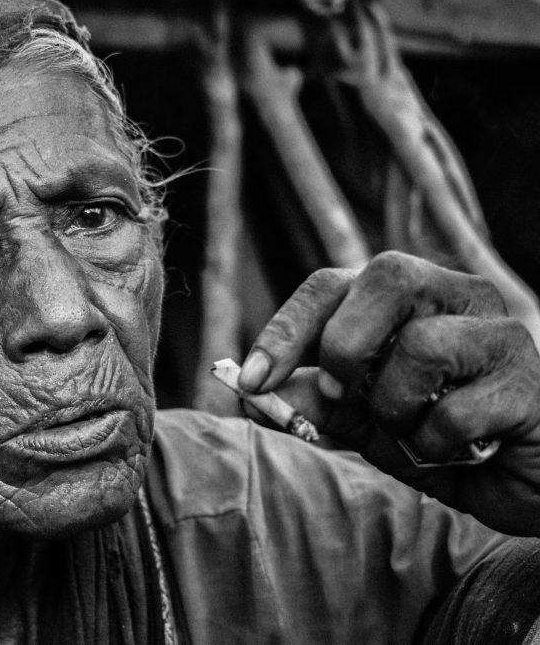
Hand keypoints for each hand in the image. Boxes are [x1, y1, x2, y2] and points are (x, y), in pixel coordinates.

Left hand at [239, 251, 539, 535]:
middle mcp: (456, 296)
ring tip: (414, 432)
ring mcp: (500, 332)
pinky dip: (433, 446)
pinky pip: (455, 411)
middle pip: (388, 276)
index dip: (285, 329)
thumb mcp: (363, 421)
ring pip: (421, 345)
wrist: (524, 484)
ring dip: (394, 408)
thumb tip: (253, 393)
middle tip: (339, 393)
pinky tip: (457, 451)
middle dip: (343, 344)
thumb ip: (316, 403)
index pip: (332, 284)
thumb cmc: (440, 440)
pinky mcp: (528, 380)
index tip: (248, 380)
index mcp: (406, 298)